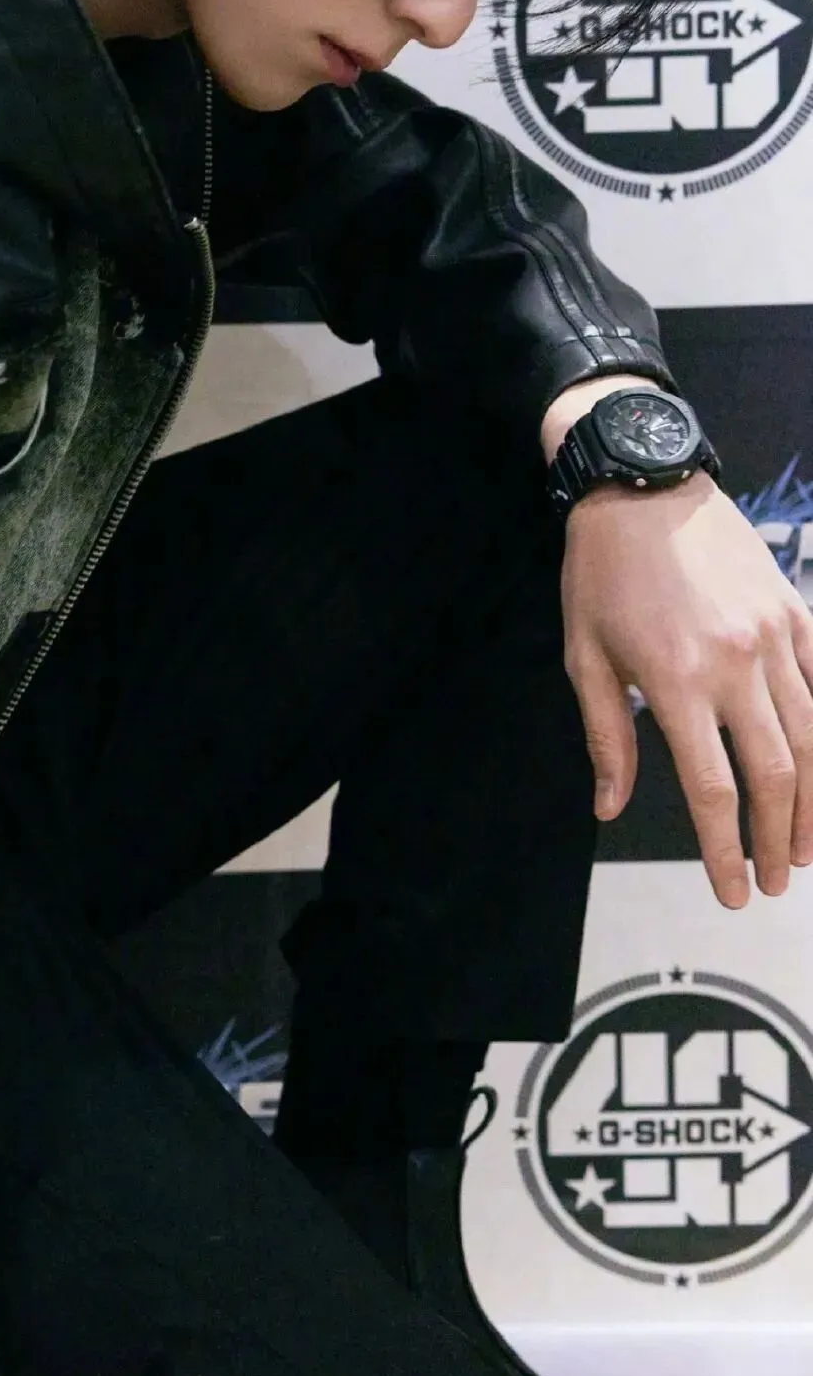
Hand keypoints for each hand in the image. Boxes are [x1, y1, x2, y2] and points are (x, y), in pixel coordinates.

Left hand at [560, 471, 812, 907]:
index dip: (725, 850)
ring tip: (807, 848)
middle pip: (775, 775)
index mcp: (676, 681)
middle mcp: (736, 664)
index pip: (711, 789)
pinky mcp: (796, 611)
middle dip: (779, 840)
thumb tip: (609, 807)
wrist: (642, 484)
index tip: (731, 891)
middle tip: (774, 883)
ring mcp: (775, 636)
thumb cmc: (602, 573)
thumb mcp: (584, 656)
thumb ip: (605, 737)